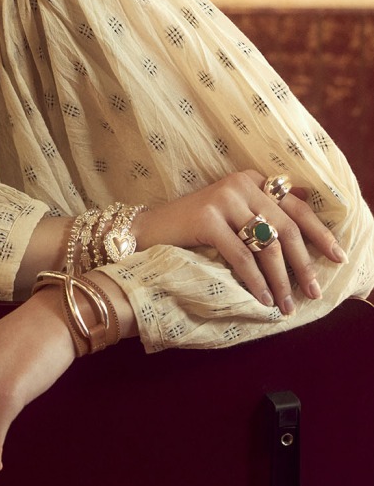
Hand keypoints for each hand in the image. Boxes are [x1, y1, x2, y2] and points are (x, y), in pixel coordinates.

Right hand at [133, 170, 344, 313]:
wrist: (147, 229)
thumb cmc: (194, 229)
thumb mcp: (234, 217)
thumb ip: (264, 218)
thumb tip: (308, 238)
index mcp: (252, 180)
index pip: (297, 207)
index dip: (320, 233)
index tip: (338, 257)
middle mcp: (241, 184)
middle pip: (286, 227)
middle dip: (304, 264)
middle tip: (315, 292)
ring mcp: (223, 198)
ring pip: (266, 245)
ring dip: (281, 280)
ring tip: (287, 305)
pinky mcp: (207, 217)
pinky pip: (241, 256)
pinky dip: (256, 281)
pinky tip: (263, 298)